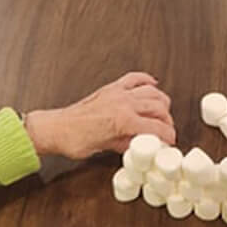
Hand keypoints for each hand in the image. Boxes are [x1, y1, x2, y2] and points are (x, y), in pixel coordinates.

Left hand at [22, 71, 174, 160]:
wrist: (56, 128)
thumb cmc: (74, 140)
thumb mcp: (105, 148)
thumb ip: (126, 144)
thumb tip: (139, 145)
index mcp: (124, 121)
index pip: (157, 127)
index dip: (168, 136)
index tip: (170, 141)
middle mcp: (124, 103)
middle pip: (159, 108)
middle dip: (168, 120)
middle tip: (167, 130)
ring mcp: (118, 93)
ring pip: (152, 92)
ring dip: (161, 102)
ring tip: (162, 113)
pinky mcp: (111, 88)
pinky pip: (135, 78)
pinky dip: (147, 80)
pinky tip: (152, 85)